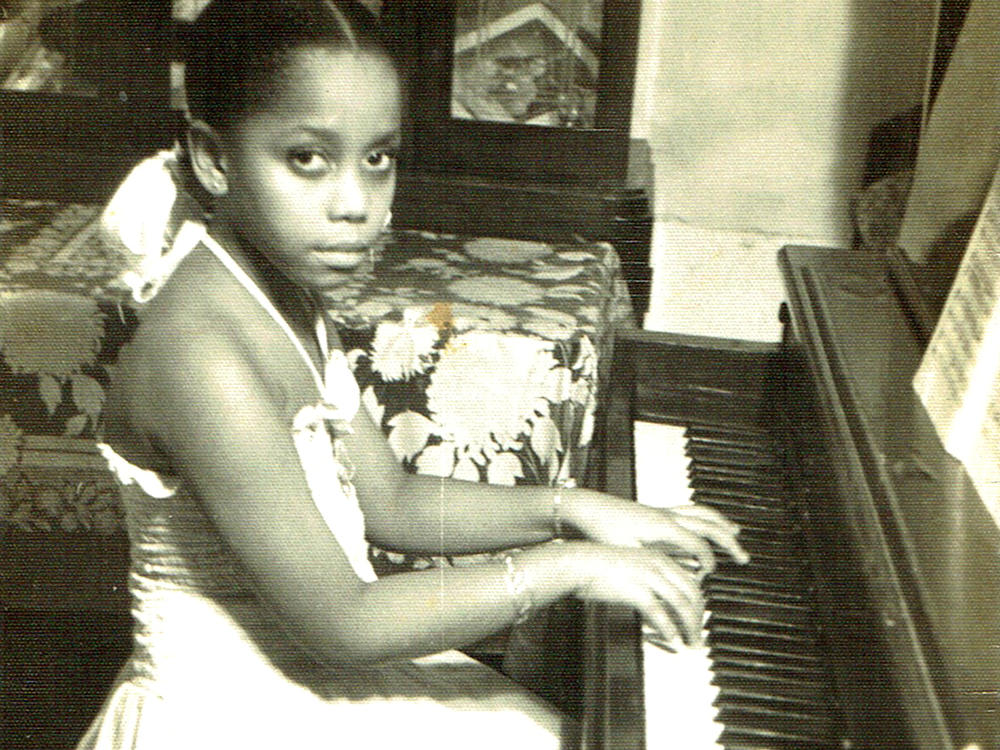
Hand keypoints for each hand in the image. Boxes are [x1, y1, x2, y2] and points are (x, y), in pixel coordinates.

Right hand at [563, 541, 705, 646]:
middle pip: (691, 593)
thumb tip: (658, 607)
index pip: (690, 582)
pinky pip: (660, 612)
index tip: (697, 620)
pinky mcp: (636, 589)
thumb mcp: (631, 569)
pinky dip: (669, 628)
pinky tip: (672, 639)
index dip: (698, 604)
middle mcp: (658, 565)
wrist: (577, 562)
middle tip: (697, 636)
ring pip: (681, 603)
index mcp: (658, 559)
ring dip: (689, 626)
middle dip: (698, 618)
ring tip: (690, 642)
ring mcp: (648, 576)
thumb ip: (649, 584)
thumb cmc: (598, 567)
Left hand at [564, 490, 748, 576]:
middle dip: (728, 541)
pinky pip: (690, 511)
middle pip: (708, 525)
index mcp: (662, 527)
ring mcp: (663, 511)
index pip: (697, 543)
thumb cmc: (603, 531)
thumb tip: (672, 587)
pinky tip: (705, 526)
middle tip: (743, 556)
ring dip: (720, 523)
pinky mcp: (657, 510)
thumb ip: (653, 568)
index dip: (707, 559)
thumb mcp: (628, 554)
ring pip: (701, 513)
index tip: (711, 573)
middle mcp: (667, 516)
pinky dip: (704, 517)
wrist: (586, 509)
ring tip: (736, 533)